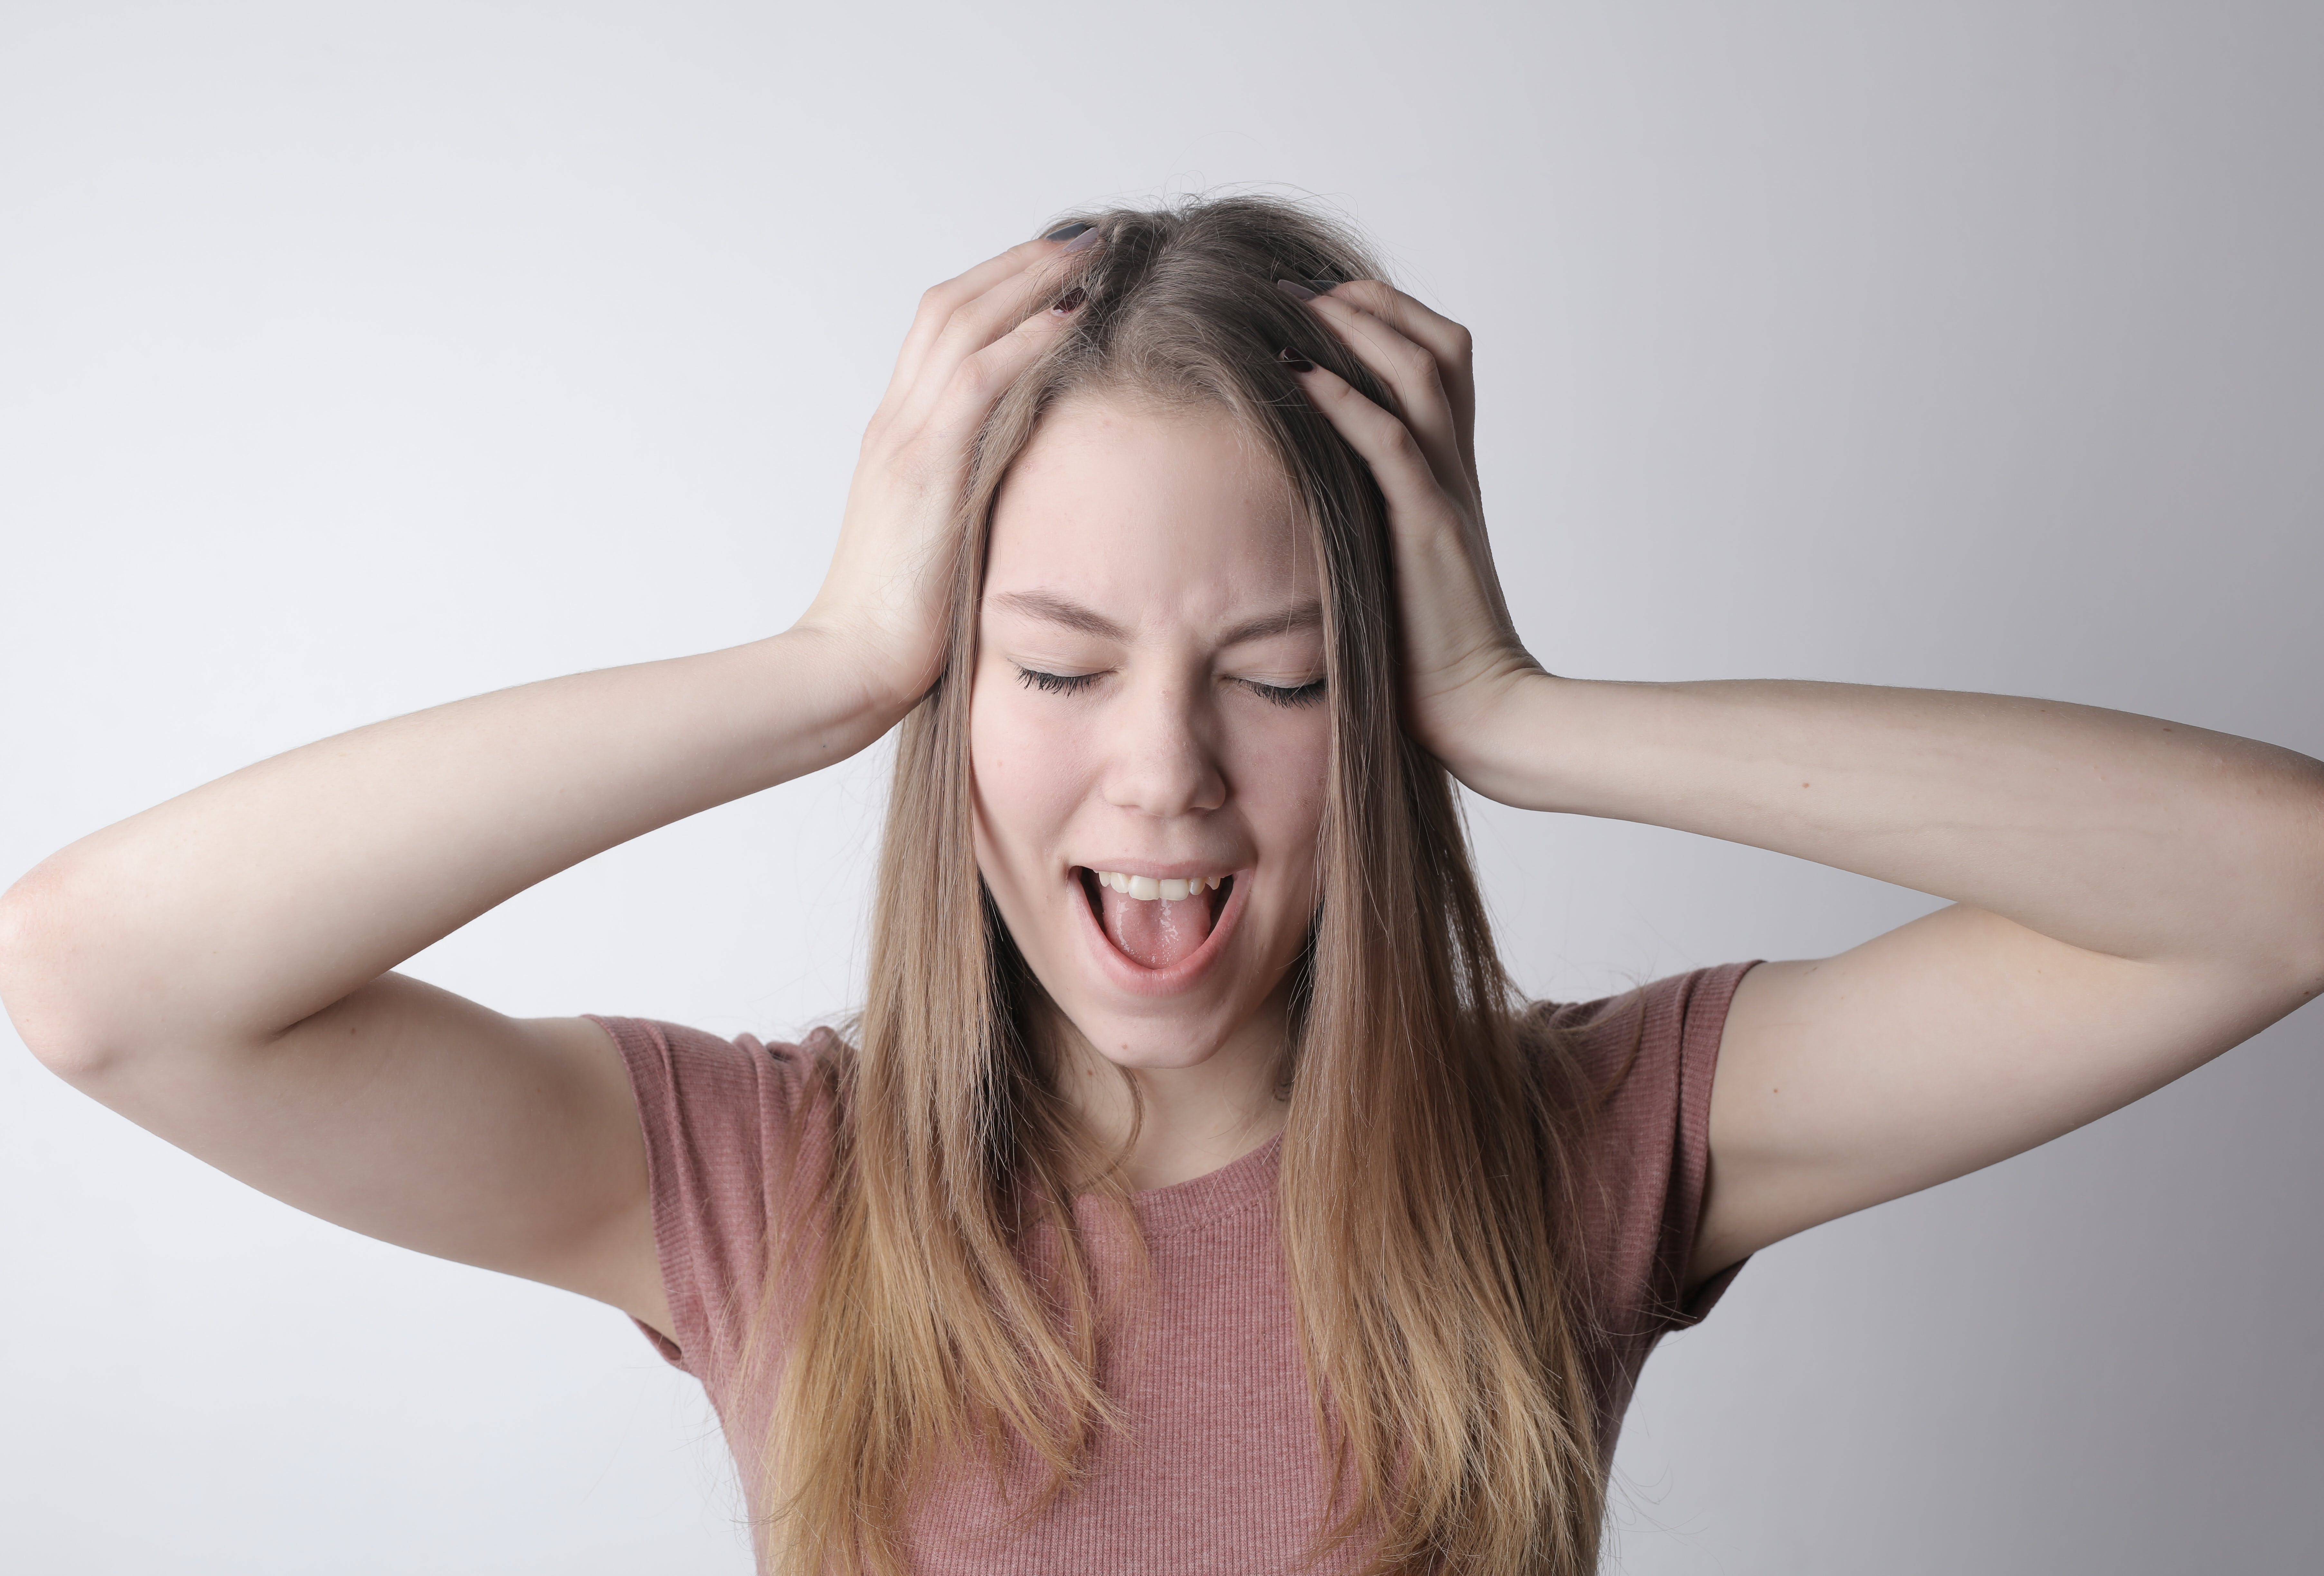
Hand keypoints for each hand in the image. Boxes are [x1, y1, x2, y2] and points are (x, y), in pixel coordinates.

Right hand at [794, 232, 1094, 717]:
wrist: (849, 664)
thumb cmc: (901, 623)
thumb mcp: (942, 540)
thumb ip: (970, 496)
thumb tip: (1024, 483)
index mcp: (897, 438)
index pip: (942, 332)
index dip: (999, 288)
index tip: (1056, 267)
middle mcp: (895, 424)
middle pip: (952, 307)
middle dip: (1019, 264)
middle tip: (1084, 236)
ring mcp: (905, 441)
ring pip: (964, 323)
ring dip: (1030, 280)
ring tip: (1090, 252)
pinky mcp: (924, 470)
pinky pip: (979, 380)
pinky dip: (1025, 339)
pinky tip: (1073, 315)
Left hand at [1280, 281, 1541, 777]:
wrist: (1478, 706)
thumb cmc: (1427, 647)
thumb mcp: (1397, 557)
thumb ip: (1374, 512)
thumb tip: (1311, 484)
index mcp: (1453, 471)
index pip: (1442, 360)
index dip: (1390, 317)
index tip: (1325, 304)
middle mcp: (1457, 468)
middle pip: (1439, 345)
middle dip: (1372, 305)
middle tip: (1301, 291)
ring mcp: (1447, 492)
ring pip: (1420, 373)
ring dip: (1357, 331)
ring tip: (1296, 311)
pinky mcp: (1428, 526)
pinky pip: (1389, 442)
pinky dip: (1343, 400)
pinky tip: (1299, 376)